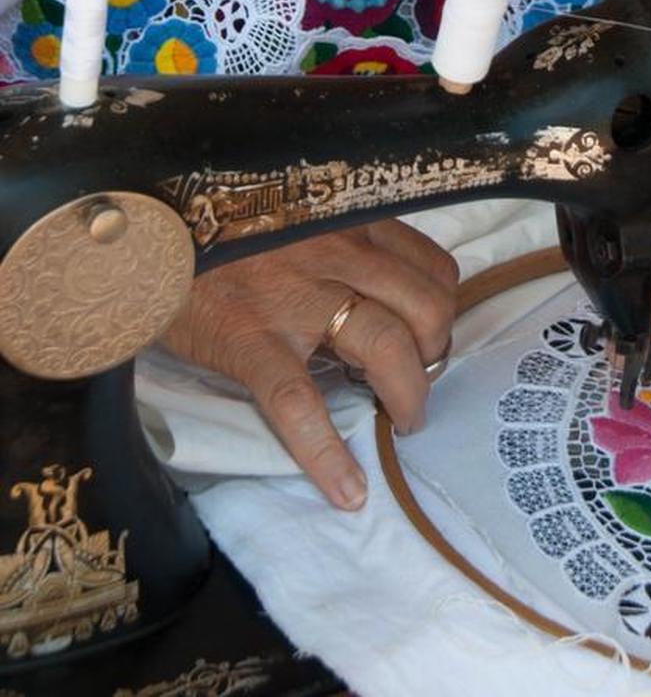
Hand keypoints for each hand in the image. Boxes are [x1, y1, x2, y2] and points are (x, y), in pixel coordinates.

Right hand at [162, 221, 458, 509]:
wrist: (149, 234)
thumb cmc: (225, 232)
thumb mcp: (298, 218)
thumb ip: (341, 242)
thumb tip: (382, 294)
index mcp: (347, 224)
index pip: (432, 267)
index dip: (443, 310)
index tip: (430, 337)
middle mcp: (334, 253)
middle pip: (425, 308)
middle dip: (436, 355)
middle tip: (418, 381)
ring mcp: (294, 298)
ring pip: (384, 345)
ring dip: (408, 395)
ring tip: (403, 424)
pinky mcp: (248, 339)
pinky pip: (299, 402)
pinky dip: (327, 452)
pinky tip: (345, 490)